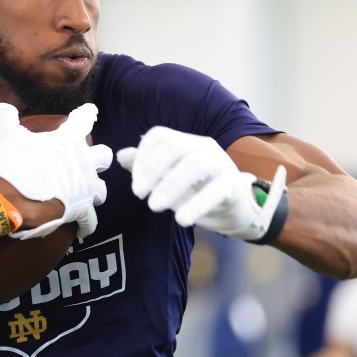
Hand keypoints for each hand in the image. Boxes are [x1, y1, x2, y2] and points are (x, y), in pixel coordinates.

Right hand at [0, 103, 112, 238]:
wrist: (9, 199)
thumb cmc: (10, 165)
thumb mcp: (6, 136)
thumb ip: (7, 119)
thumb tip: (4, 108)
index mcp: (68, 140)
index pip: (84, 120)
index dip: (87, 114)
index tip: (90, 111)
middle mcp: (83, 162)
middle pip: (104, 156)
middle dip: (98, 159)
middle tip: (89, 161)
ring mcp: (85, 187)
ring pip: (101, 190)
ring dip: (94, 191)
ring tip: (87, 194)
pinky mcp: (81, 210)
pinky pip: (90, 221)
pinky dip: (86, 225)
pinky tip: (82, 228)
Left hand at [116, 126, 286, 241]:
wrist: (235, 206)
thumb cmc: (198, 189)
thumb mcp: (169, 179)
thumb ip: (146, 168)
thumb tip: (121, 155)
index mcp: (185, 142)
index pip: (159, 136)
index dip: (142, 157)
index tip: (134, 185)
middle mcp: (202, 147)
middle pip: (174, 145)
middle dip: (152, 168)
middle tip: (138, 194)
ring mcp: (220, 163)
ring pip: (194, 165)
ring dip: (171, 185)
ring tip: (155, 206)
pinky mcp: (233, 185)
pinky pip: (216, 190)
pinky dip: (197, 204)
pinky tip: (182, 220)